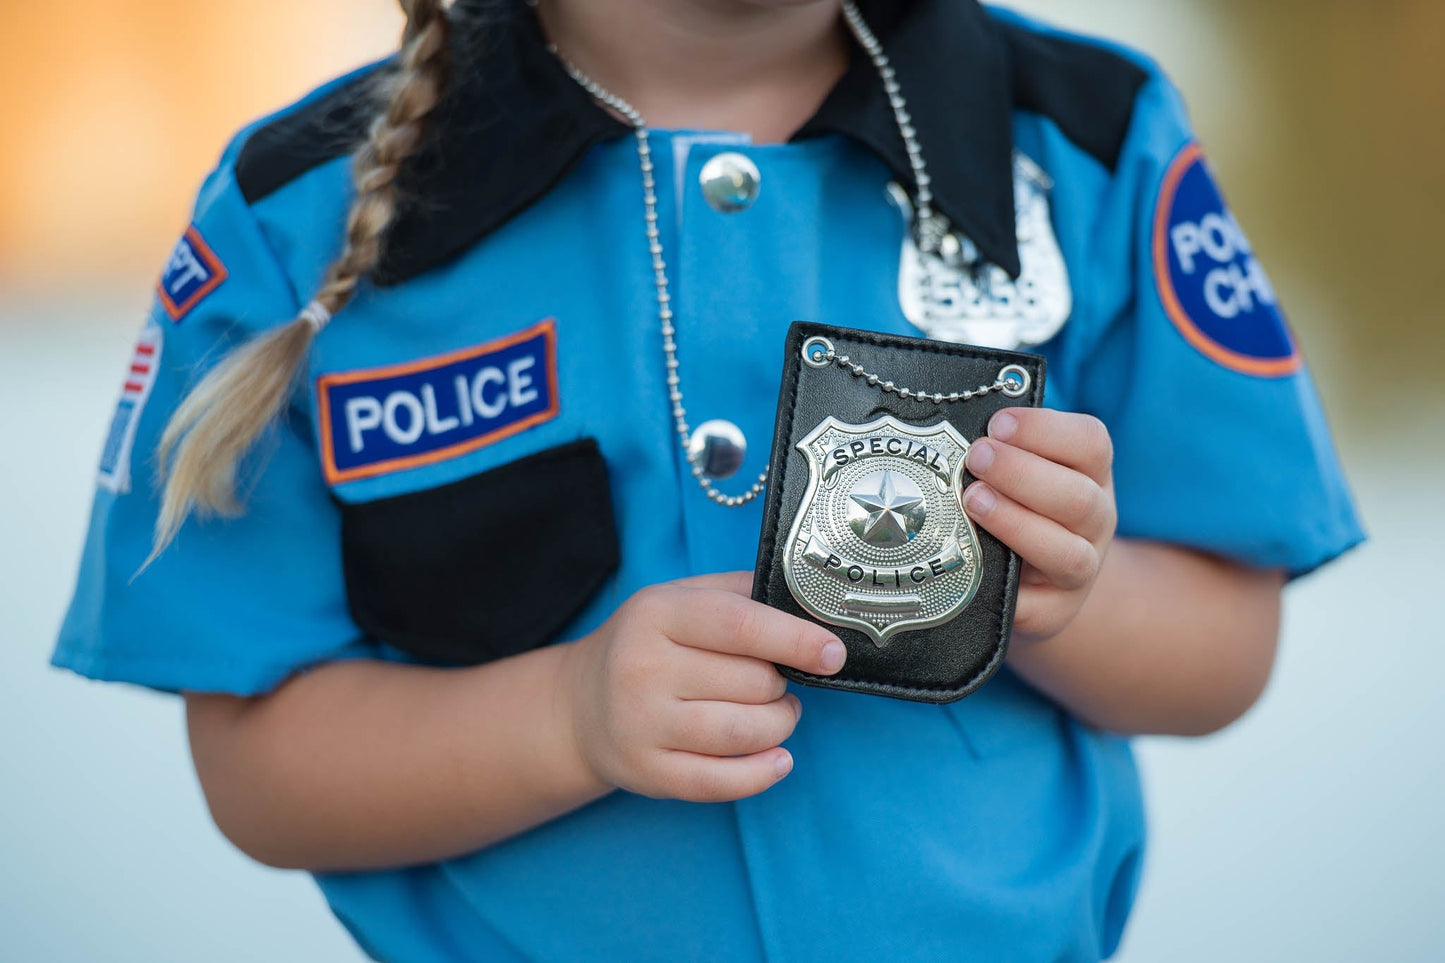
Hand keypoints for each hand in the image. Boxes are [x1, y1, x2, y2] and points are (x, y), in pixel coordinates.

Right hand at [560, 572, 845, 802]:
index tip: (833, 654)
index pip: (739, 625)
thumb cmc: (649, 645)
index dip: (795, 640)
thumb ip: (741, 592)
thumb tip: (810, 599)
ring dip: (779, 726)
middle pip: (751, 683)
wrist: (580, 705)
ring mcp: (641, 724)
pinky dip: (762, 774)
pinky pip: (721, 782)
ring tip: (778, 715)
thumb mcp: (681, 598)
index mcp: (656, 613)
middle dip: (783, 686)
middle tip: (780, 682)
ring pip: (743, 733)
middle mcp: (642, 668)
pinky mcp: (647, 772)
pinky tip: (777, 759)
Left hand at [961, 408, 1116, 644]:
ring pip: (1068, 553)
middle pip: (1078, 498)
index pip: (1091, 443)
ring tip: (971, 501)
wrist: (1039, 581)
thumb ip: (1002, 451)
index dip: (1045, 430)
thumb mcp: (1023, 471)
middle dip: (1022, 474)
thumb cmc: (1020, 507)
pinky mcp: (1054, 613)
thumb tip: (952, 428)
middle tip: (976, 457)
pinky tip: (973, 568)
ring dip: (1017, 523)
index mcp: (1091, 475)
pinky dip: (1007, 589)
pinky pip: (1035, 607)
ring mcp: (1082, 571)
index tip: (998, 423)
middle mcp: (1096, 522)